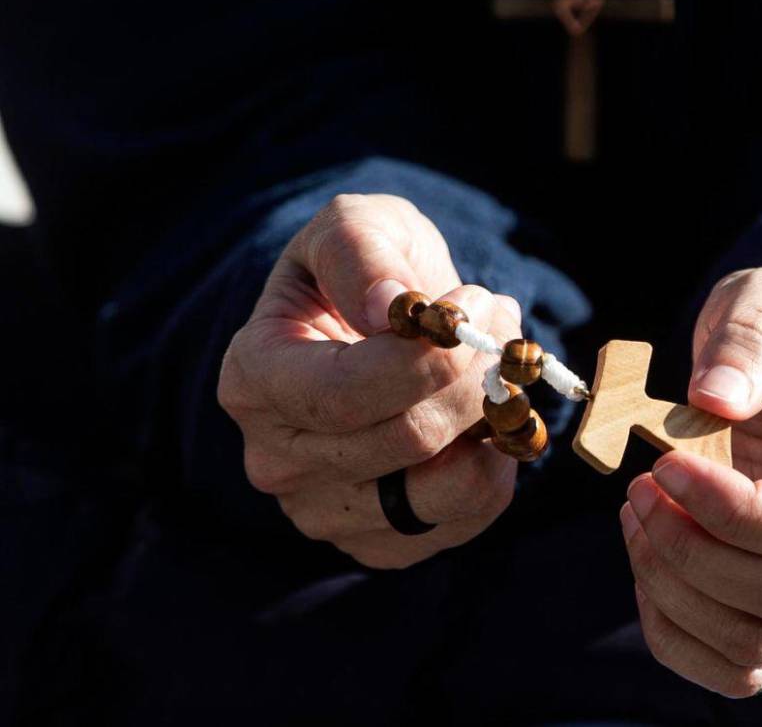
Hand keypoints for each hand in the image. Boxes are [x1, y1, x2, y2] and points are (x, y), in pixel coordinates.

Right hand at [218, 193, 520, 568]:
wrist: (369, 320)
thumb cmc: (359, 269)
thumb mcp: (354, 226)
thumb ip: (362, 253)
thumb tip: (389, 307)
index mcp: (252, 378)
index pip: (344, 393)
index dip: (428, 356)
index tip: (477, 303)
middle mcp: (276, 459)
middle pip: (406, 437)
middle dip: (474, 373)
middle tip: (502, 318)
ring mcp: (326, 511)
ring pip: (444, 488)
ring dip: (494, 415)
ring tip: (497, 361)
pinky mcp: (383, 542)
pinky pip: (468, 514)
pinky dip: (498, 458)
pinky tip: (487, 410)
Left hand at [621, 268, 761, 696]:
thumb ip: (749, 336)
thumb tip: (714, 399)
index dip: (736, 511)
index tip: (664, 466)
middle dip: (693, 549)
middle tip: (638, 487)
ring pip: (761, 637)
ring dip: (675, 587)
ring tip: (636, 513)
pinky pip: (739, 664)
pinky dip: (676, 631)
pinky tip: (647, 564)